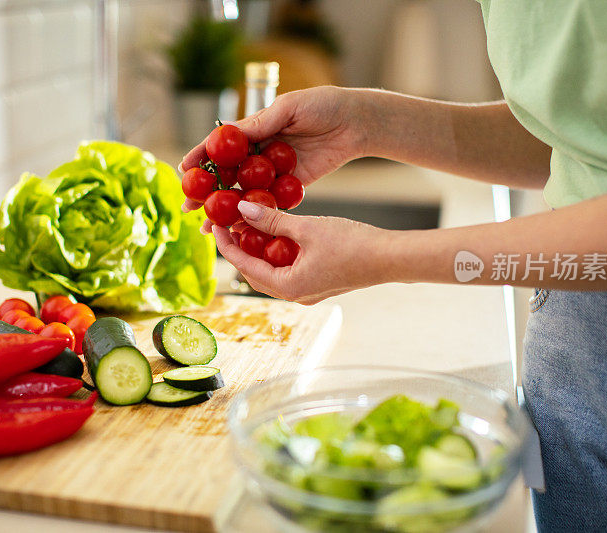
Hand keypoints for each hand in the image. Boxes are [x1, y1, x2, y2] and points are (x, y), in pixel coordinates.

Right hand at [180, 86, 368, 215]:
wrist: (356, 123)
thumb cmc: (323, 105)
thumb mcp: (289, 107)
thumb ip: (261, 123)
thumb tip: (230, 134)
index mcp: (254, 130)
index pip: (221, 146)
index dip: (201, 158)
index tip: (184, 171)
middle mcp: (259, 153)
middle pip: (226, 175)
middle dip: (206, 192)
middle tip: (188, 207)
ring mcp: (273, 172)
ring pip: (243, 194)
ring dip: (225, 210)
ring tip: (206, 226)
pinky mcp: (291, 187)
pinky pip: (269, 203)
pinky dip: (254, 216)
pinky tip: (239, 229)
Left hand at [212, 201, 392, 304]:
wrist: (390, 258)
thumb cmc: (353, 244)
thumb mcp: (307, 228)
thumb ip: (273, 220)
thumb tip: (243, 209)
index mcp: (288, 287)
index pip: (244, 266)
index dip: (227, 244)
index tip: (216, 225)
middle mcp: (295, 295)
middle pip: (255, 273)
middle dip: (240, 249)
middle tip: (230, 224)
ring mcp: (307, 291)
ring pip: (271, 272)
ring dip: (259, 250)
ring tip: (250, 225)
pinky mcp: (318, 284)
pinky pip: (288, 270)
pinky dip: (277, 253)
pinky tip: (277, 233)